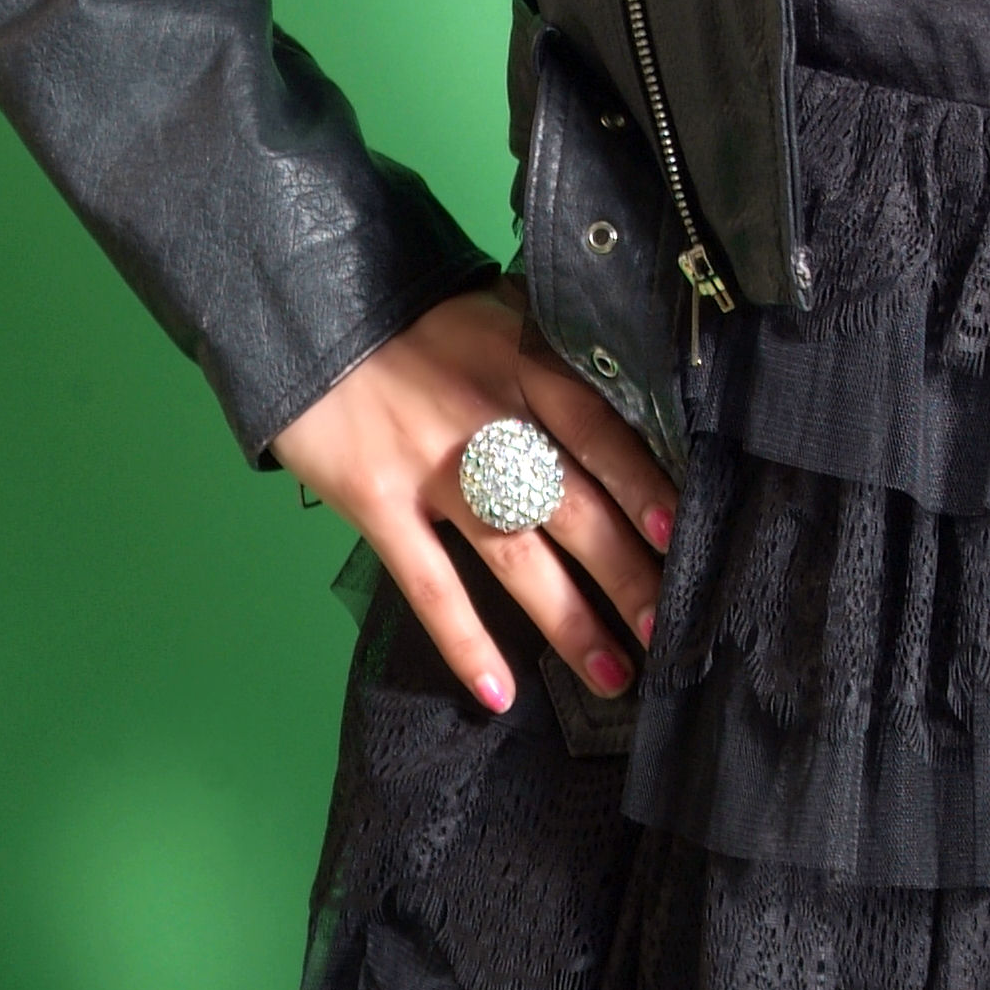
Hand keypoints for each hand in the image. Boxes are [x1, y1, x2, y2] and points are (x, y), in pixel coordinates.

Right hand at [272, 285, 679, 714]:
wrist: (305, 300)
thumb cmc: (417, 311)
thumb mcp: (501, 310)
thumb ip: (557, 357)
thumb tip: (631, 400)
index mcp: (525, 367)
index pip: (600, 433)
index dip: (643, 484)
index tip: (684, 533)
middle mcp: (487, 421)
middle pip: (571, 506)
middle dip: (626, 572)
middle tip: (669, 626)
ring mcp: (431, 467)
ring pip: (513, 554)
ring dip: (567, 619)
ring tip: (613, 674)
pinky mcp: (376, 502)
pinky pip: (428, 583)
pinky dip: (465, 639)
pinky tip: (500, 689)